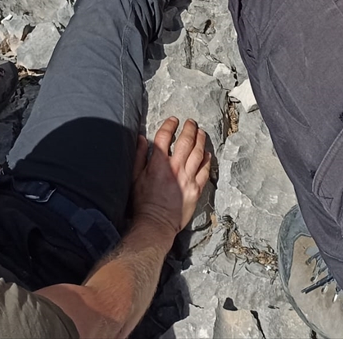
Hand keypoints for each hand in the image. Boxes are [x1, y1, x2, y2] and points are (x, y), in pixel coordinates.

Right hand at [130, 117, 211, 235]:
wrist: (156, 223)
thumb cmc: (142, 203)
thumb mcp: (134, 178)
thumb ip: (139, 156)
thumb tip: (141, 138)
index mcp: (158, 164)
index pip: (164, 137)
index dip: (169, 125)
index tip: (173, 120)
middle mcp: (175, 168)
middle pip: (185, 141)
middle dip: (189, 128)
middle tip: (191, 122)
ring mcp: (188, 178)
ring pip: (198, 153)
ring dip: (200, 140)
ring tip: (201, 133)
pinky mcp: (196, 189)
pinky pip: (205, 171)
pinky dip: (207, 160)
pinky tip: (207, 154)